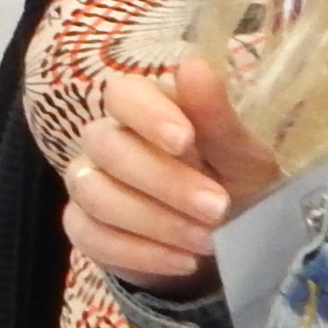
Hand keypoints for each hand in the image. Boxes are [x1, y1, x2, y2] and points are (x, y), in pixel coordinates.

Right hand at [67, 61, 281, 293]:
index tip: (185, 140)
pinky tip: (182, 261)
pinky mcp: (83, 227)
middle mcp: (106, 140)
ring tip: (206, 241)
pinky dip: (139, 253)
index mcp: (146, 110)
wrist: (226, 242)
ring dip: (154, 220)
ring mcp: (88, 183)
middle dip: (165, 182)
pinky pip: (89, 236)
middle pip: (109, 147)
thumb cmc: (236, 185)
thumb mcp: (243, 157)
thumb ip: (218, 117)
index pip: (123, 94)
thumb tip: (191, 66)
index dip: (148, 115)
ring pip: (94, 192)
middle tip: (218, 208)